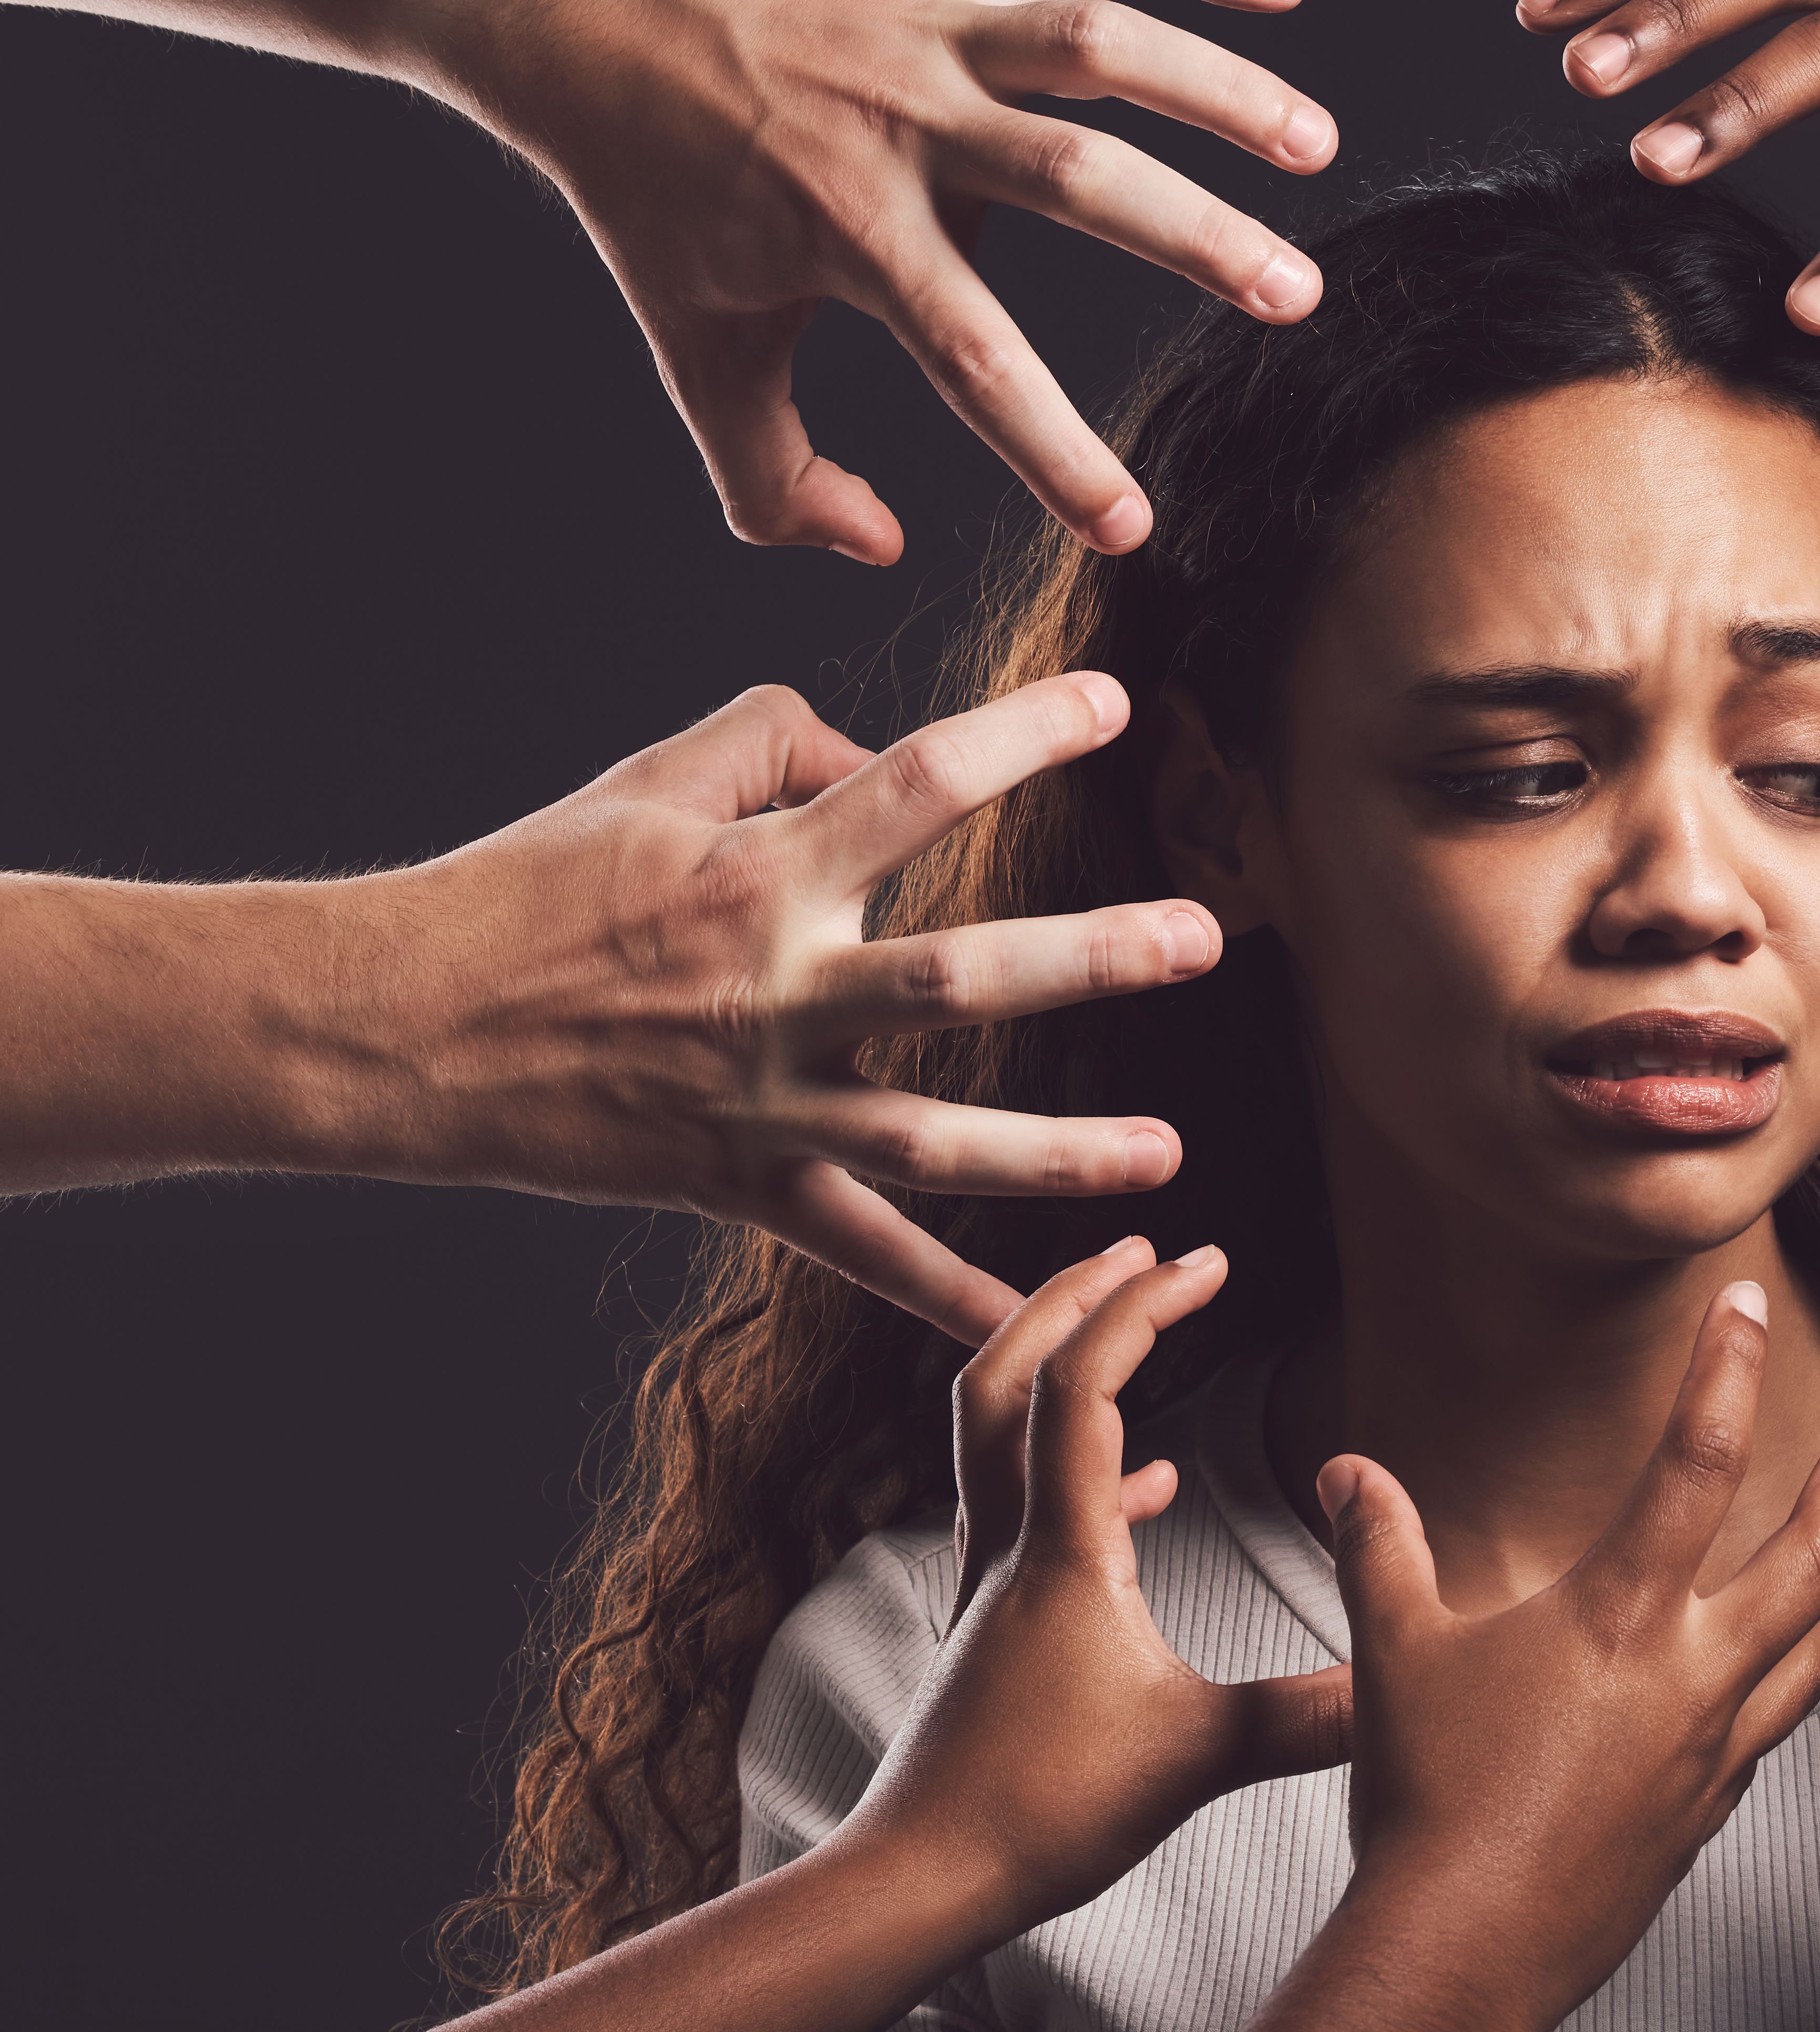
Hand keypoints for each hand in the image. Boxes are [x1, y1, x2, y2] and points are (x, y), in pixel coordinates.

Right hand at [365, 674, 1211, 1338]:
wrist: (402, 1026)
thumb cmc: (530, 885)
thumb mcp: (650, 777)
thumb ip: (780, 738)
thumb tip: (882, 755)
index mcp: (758, 875)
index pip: (918, 785)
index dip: (1021, 735)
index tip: (1115, 704)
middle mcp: (775, 993)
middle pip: (960, 977)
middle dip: (1092, 958)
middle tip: (1205, 939)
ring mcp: (762, 1102)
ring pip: (936, 1139)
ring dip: (1059, 1152)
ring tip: (1169, 1158)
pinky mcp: (736, 1183)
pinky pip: (858, 1250)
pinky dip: (940, 1296)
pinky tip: (1025, 1326)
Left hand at [442, 0, 1333, 558]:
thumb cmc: (647, 185)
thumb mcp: (695, 344)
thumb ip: (771, 477)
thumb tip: (878, 548)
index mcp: (847, 226)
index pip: (971, 359)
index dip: (1053, 451)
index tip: (1133, 526)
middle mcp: (904, 117)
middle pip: (1077, 177)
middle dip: (1198, 237)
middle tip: (1297, 299)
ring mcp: (935, 24)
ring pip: (1103, 45)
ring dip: (1222, 91)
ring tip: (1318, 147)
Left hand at [842, 1242, 1351, 1938]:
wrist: (922, 1877)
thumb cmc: (1040, 1814)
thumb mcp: (1196, 1755)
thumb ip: (1305, 1714)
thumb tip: (1400, 1688)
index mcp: (1060, 1550)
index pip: (1087, 1385)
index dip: (1146, 1305)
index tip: (1208, 1259)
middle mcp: (1007, 1542)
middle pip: (1008, 1372)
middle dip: (1072, 1293)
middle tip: (1140, 1248)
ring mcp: (989, 1577)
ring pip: (998, 1430)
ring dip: (1059, 1361)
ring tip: (1130, 1330)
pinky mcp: (991, 1620)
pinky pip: (1025, 1505)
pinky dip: (1084, 1469)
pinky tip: (1153, 1489)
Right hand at [1267, 1285, 1819, 2031]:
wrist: (1463, 1946)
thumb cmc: (1431, 1806)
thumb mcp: (1392, 1652)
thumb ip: (1378, 1546)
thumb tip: (1347, 1475)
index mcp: (1618, 1616)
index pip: (1696, 1460)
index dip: (1727, 1368)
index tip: (1750, 1305)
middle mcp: (1690, 1673)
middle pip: (1819, 1545)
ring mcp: (1715, 1743)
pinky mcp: (1712, 1804)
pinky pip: (1782, 1716)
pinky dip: (1799, 1664)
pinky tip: (1790, 1653)